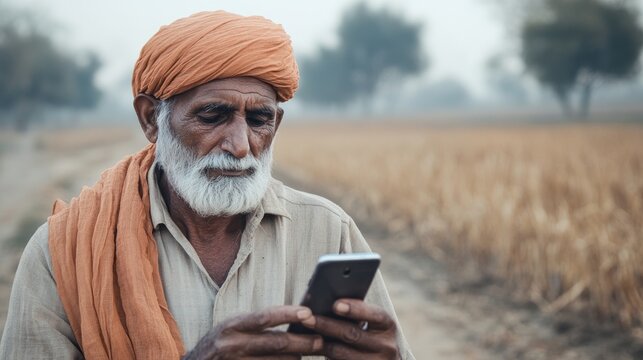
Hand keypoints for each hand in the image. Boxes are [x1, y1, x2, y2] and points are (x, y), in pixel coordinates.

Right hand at [183, 305, 322, 359]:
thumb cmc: (218, 346)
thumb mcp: (231, 329)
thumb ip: (257, 326)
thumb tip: (295, 318)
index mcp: (232, 326)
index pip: (264, 317)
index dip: (288, 314)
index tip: (308, 313)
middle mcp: (232, 345)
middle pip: (276, 344)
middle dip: (302, 342)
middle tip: (320, 341)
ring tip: (309, 354)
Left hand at [302, 299, 399, 359]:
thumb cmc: (372, 339)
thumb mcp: (373, 326)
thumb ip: (357, 315)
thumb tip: (327, 303)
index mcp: (388, 326)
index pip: (374, 314)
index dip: (355, 309)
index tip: (335, 304)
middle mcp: (386, 346)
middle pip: (352, 334)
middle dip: (327, 325)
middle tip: (307, 318)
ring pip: (341, 353)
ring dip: (319, 343)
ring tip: (302, 335)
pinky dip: (323, 357)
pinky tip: (310, 350)